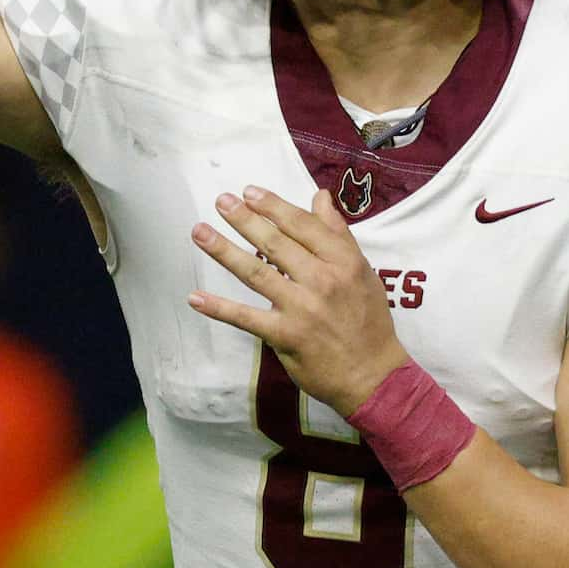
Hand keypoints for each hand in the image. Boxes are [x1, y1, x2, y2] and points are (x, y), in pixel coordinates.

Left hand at [186, 186, 408, 419]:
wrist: (373, 375)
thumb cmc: (368, 320)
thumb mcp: (362, 272)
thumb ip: (337, 234)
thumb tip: (320, 197)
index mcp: (343, 262)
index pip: (303, 226)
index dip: (274, 206)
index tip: (249, 192)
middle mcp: (323, 281)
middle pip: (276, 243)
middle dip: (245, 219)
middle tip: (221, 201)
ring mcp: (303, 308)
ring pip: (256, 272)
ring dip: (224, 251)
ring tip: (199, 232)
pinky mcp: (286, 335)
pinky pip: (246, 318)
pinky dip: (219, 308)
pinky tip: (195, 298)